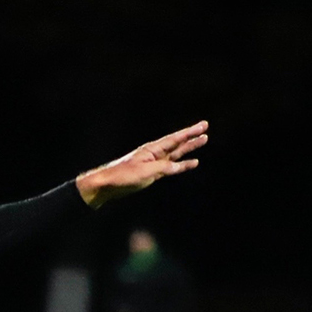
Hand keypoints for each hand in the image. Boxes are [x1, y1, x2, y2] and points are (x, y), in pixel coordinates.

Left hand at [75, 121, 207, 208]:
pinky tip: (192, 163)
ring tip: (203, 140)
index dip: (190, 132)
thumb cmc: (122, 176)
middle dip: (192, 136)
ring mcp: (154, 164)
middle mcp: (154, 154)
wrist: (106, 186)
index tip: (202, 125)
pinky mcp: (152, 174)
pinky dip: (182, 165)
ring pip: (176, 154)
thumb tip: (179, 167)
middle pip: (177, 144)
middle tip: (205, 128)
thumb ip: (163, 168)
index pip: (175, 139)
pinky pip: (171, 168)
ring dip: (190, 148)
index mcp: (152, 149)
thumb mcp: (144, 172)